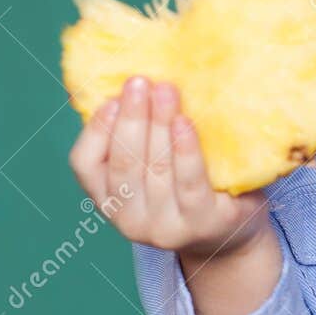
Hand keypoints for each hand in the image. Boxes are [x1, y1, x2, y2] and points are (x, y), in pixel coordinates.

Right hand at [68, 76, 270, 260]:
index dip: (96, 129)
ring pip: (156, 170)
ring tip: (166, 90)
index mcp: (108, 200)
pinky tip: (184, 123)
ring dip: (159, 124)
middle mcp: (129, 221)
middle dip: (132, 117)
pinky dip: (185, 151)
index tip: (112, 97)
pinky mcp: (202, 224)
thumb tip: (127, 85)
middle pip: (124, 163)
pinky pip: (190, 184)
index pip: (85, 164)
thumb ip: (136, 135)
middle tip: (140, 81)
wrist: (231, 233)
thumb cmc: (185, 185)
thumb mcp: (152, 166)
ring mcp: (165, 228)